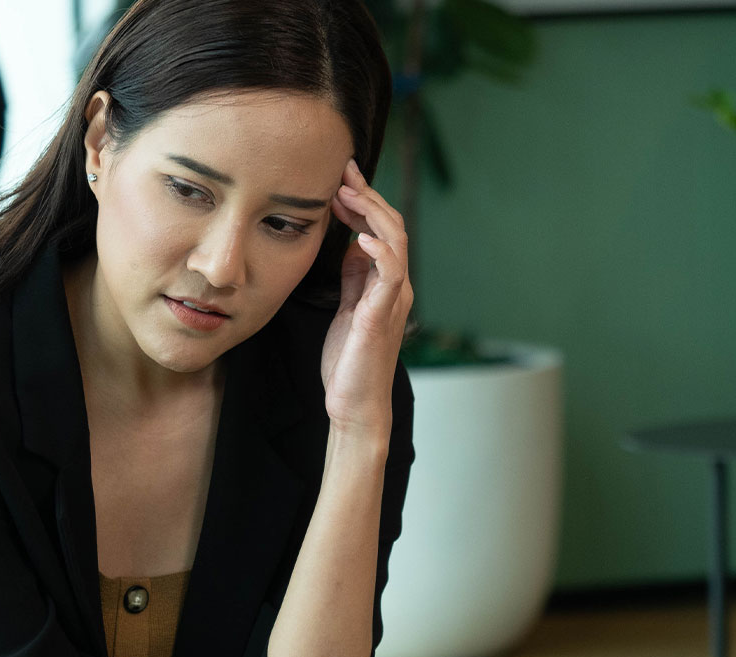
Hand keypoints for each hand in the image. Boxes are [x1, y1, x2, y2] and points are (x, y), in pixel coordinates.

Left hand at [321, 159, 412, 439]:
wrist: (354, 403)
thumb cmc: (349, 360)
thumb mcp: (347, 306)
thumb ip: (353, 276)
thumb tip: (350, 242)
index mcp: (385, 282)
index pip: (381, 229)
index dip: (363, 201)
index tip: (340, 178)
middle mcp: (395, 286)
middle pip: (391, 227)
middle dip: (367, 196)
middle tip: (342, 174)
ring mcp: (392, 299)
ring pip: (395, 243)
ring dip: (372, 214)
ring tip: (347, 194)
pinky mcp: (382, 316)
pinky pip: (391, 276)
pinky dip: (380, 253)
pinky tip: (362, 237)